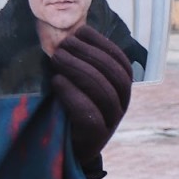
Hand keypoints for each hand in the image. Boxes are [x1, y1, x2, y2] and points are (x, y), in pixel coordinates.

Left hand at [49, 25, 134, 175]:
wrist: (62, 148)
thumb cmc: (66, 107)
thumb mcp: (78, 82)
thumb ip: (81, 62)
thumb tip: (71, 30)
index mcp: (121, 89)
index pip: (121, 62)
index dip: (103, 44)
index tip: (80, 32)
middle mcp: (121, 105)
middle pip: (116, 75)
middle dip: (89, 55)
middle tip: (63, 45)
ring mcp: (111, 123)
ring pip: (105, 92)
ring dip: (79, 70)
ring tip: (56, 59)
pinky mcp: (96, 138)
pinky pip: (90, 114)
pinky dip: (73, 95)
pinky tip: (57, 82)